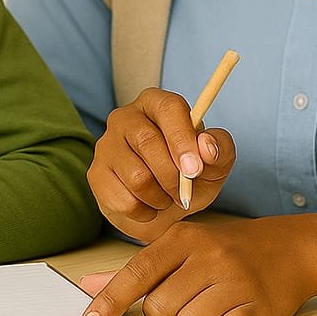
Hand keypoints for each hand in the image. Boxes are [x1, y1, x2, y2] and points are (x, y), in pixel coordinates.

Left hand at [77, 212, 316, 315]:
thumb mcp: (182, 246)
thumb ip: (137, 269)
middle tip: (187, 302)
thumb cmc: (229, 248)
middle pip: (161, 310)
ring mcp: (235, 280)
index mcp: (182, 239)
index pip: (136, 275)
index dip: (109, 304)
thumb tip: (89, 285)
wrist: (293, 247)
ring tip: (212, 307)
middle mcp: (207, 256)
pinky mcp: (259, 305)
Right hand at [88, 87, 236, 241]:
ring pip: (137, 176)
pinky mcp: (96, 174)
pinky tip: (149, 206)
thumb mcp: (215, 164)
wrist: (162, 207)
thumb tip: (207, 147)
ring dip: (161, 197)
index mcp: (157, 103)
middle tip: (184, 194)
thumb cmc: (189, 176)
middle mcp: (125, 117)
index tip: (195, 169)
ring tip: (166, 198)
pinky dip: (145, 212)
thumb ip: (220, 150)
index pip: (168, 108)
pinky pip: (124, 200)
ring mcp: (106, 145)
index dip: (183, 139)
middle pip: (148, 142)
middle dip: (173, 177)